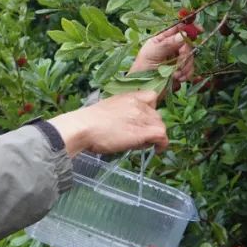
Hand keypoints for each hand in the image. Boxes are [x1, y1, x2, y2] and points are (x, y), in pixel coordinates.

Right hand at [47, 90, 167, 157]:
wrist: (84, 127)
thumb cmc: (88, 122)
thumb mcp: (107, 110)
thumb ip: (120, 113)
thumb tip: (123, 125)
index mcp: (128, 97)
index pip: (151, 96)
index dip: (151, 109)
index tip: (145, 120)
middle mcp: (138, 104)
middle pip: (156, 115)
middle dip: (151, 126)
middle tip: (141, 138)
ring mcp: (141, 116)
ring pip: (160, 125)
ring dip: (155, 136)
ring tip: (142, 145)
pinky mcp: (143, 131)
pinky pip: (162, 135)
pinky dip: (162, 144)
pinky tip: (157, 150)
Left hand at [129, 25, 195, 82]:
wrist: (142, 89)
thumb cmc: (141, 68)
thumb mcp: (152, 53)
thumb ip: (167, 44)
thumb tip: (184, 35)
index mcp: (162, 39)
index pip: (178, 29)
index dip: (189, 27)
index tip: (200, 30)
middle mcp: (171, 47)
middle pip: (187, 44)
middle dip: (185, 54)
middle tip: (179, 63)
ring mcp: (177, 59)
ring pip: (190, 57)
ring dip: (185, 66)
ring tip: (174, 75)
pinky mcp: (180, 71)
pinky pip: (190, 70)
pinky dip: (186, 74)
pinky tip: (177, 79)